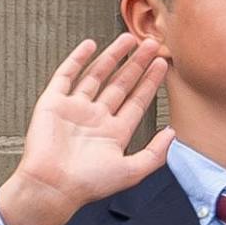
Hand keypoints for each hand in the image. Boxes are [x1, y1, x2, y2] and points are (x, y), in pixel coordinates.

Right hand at [0, 33, 174, 224]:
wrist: (53, 186)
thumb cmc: (89, 183)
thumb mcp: (132, 171)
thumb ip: (156, 153)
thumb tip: (173, 133)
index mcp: (114, 132)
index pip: (137, 101)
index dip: (150, 82)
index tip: (163, 64)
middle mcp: (96, 118)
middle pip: (120, 84)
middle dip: (137, 64)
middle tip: (152, 44)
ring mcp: (74, 108)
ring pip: (96, 75)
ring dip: (112, 57)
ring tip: (128, 39)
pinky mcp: (53, 103)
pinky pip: (65, 75)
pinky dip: (77, 59)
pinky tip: (90, 45)